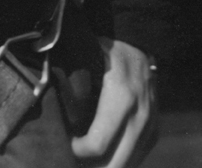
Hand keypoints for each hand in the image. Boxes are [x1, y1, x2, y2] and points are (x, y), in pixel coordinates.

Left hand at [71, 38, 157, 167]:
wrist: (141, 46)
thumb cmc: (107, 53)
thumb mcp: (89, 59)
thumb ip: (72, 84)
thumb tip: (47, 101)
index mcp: (121, 99)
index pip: (97, 144)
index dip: (77, 151)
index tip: (67, 144)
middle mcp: (139, 117)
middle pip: (114, 165)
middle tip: (73, 161)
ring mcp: (149, 127)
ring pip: (126, 166)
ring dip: (104, 167)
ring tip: (87, 161)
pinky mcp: (154, 132)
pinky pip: (136, 160)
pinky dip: (119, 162)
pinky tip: (103, 160)